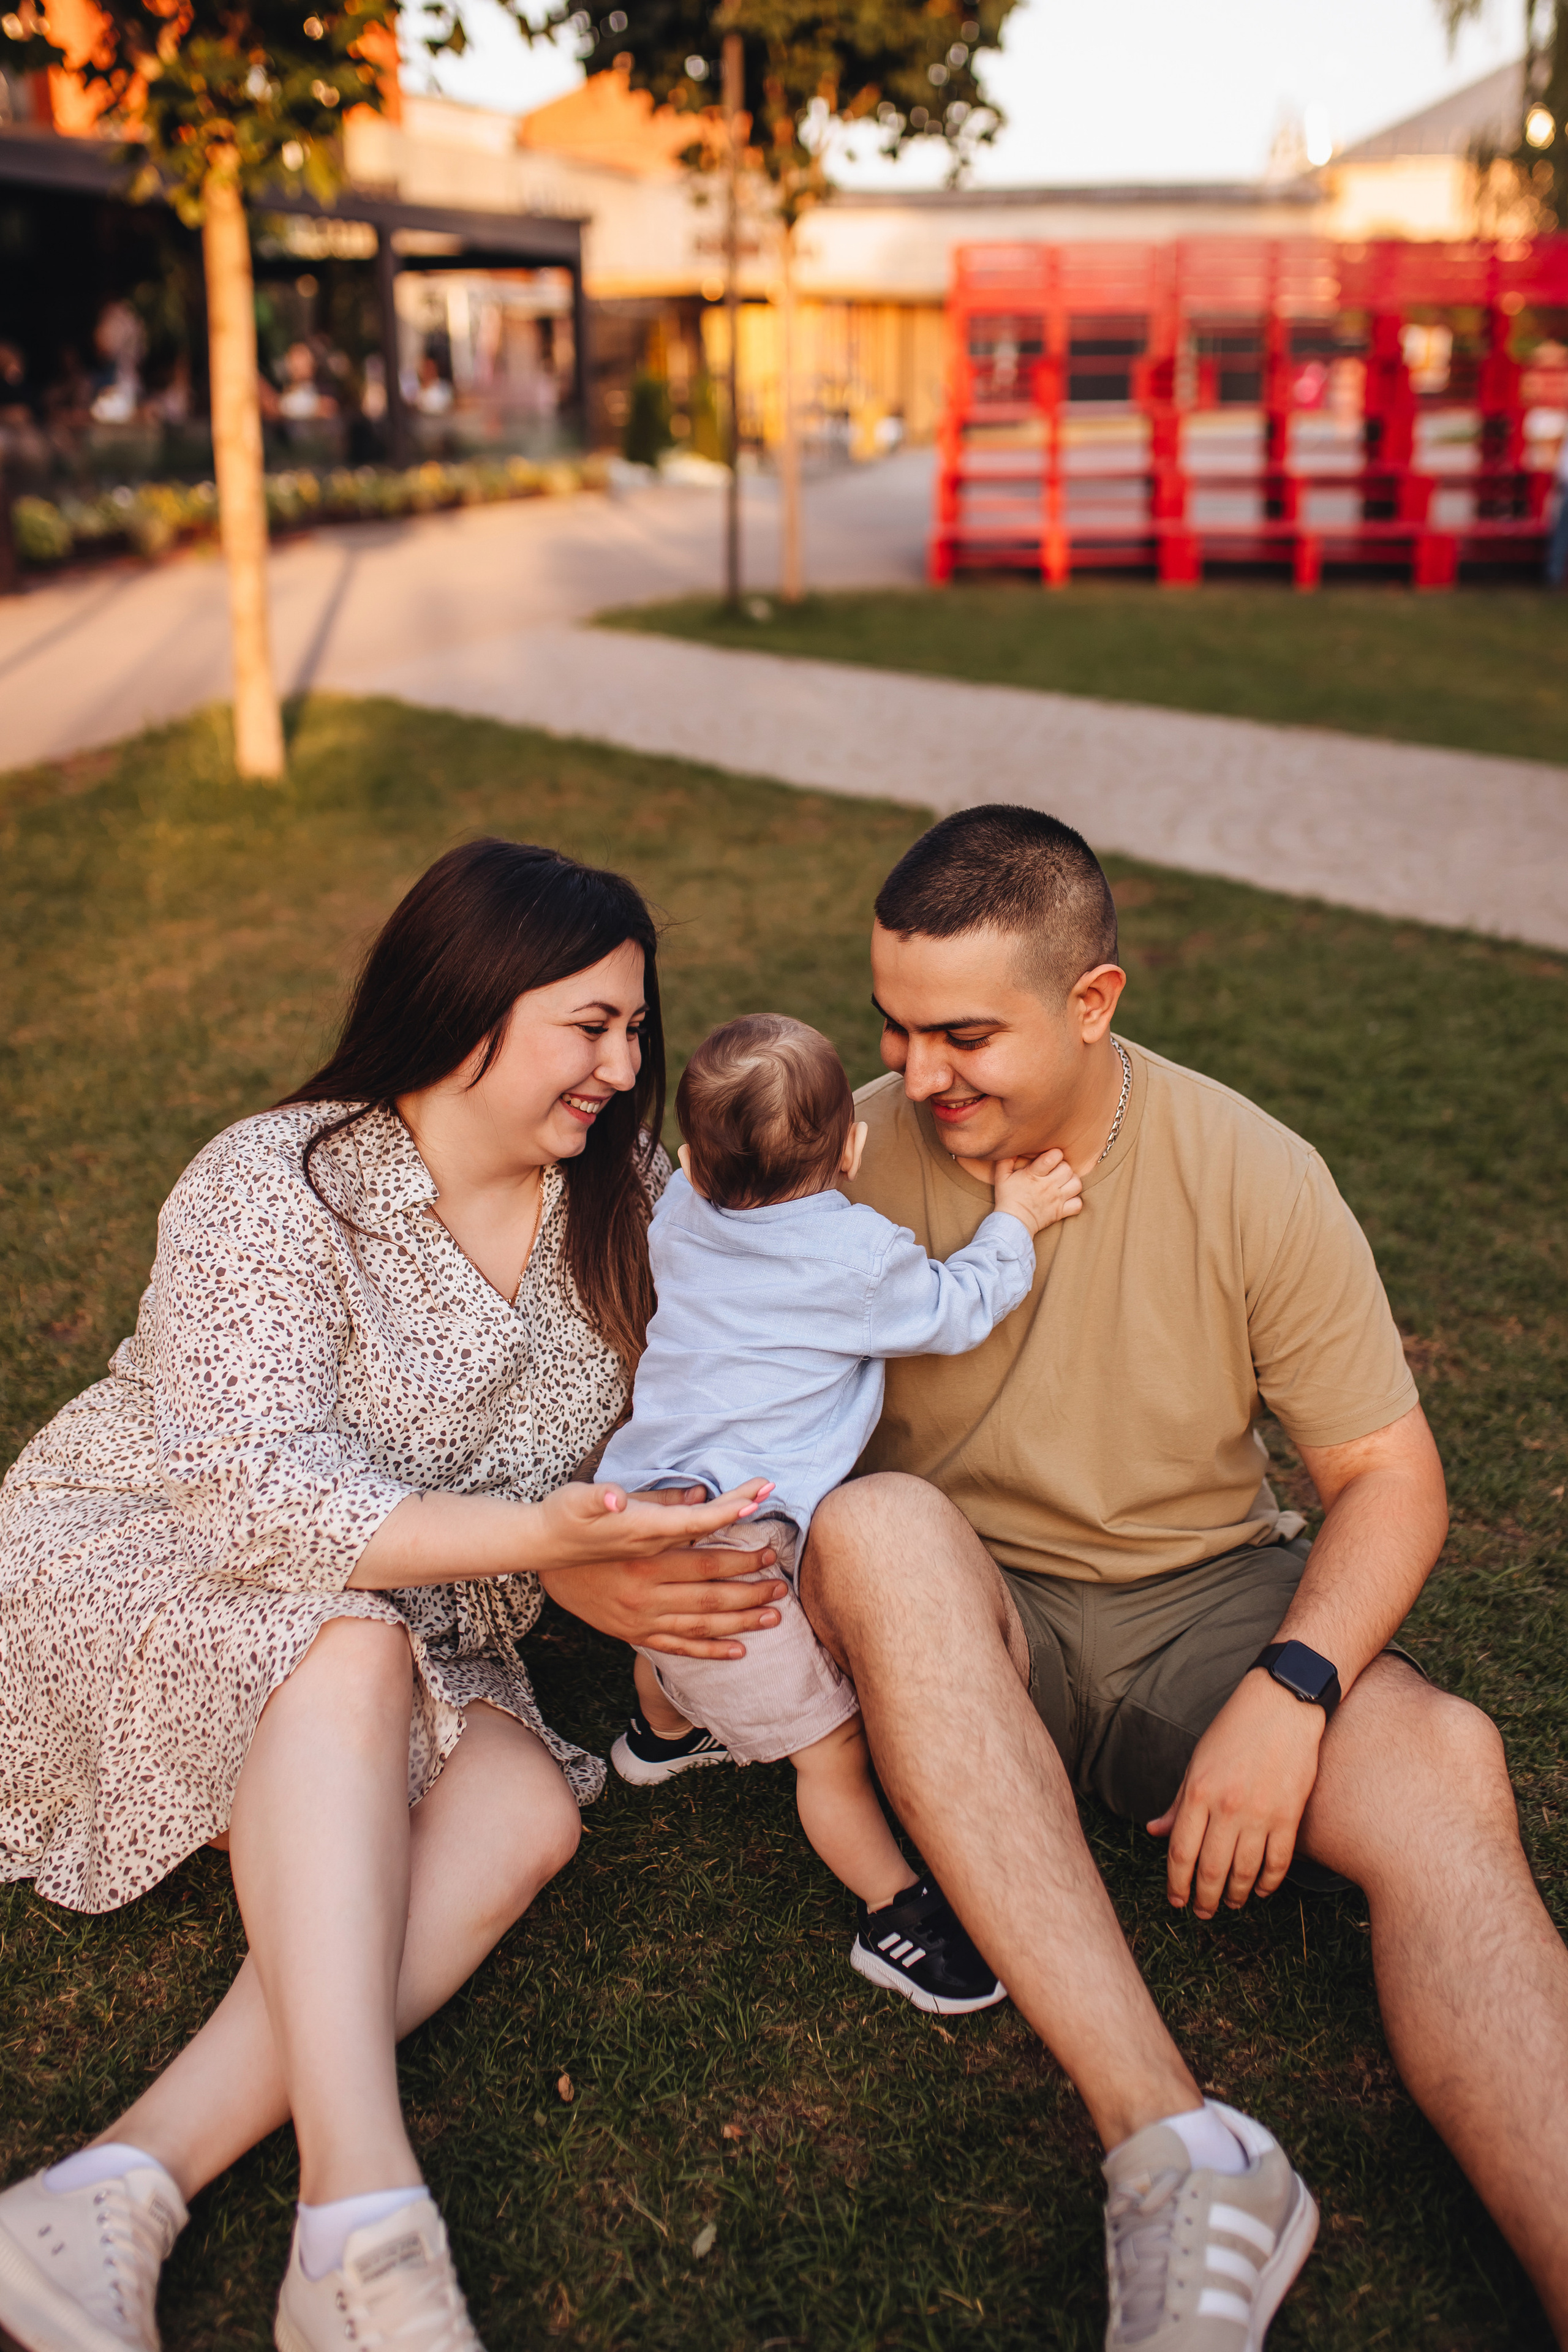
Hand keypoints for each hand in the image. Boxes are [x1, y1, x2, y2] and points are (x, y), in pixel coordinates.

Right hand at [538, 1478, 787, 1658]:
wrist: (542, 1555)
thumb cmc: (580, 1520)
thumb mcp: (616, 1501)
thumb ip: (659, 1500)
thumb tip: (699, 1495)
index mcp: (645, 1559)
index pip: (705, 1559)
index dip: (740, 1555)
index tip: (769, 1550)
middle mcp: (645, 1594)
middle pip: (710, 1596)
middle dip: (750, 1591)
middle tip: (781, 1586)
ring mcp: (640, 1618)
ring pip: (701, 1626)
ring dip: (740, 1622)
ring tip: (773, 1616)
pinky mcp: (634, 1633)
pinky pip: (679, 1647)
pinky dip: (710, 1651)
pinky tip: (738, 1651)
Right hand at [993, 1148, 1083, 1237]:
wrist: (1012, 1224)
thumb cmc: (1007, 1198)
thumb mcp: (1002, 1176)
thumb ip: (1007, 1159)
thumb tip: (1014, 1147)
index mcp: (1034, 1175)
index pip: (1053, 1157)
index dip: (1054, 1154)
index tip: (1049, 1157)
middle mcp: (1049, 1186)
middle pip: (1067, 1169)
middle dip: (1062, 1167)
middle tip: (1054, 1170)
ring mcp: (1057, 1200)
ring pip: (1076, 1184)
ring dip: (1072, 1181)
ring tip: (1063, 1182)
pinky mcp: (1061, 1212)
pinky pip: (1078, 1204)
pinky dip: (1075, 1200)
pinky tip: (1067, 1197)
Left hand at [1148, 1670, 1326, 1918]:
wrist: (1282, 1705)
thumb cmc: (1234, 1729)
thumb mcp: (1197, 1762)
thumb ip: (1179, 1802)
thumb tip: (1154, 1831)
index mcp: (1198, 1792)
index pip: (1180, 1852)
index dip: (1177, 1883)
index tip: (1176, 1900)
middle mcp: (1226, 1807)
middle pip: (1210, 1870)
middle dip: (1204, 1899)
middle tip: (1203, 1913)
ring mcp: (1260, 1814)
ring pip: (1244, 1872)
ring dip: (1235, 1895)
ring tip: (1230, 1903)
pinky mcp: (1290, 1815)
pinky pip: (1278, 1863)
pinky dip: (1269, 1883)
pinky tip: (1261, 1890)